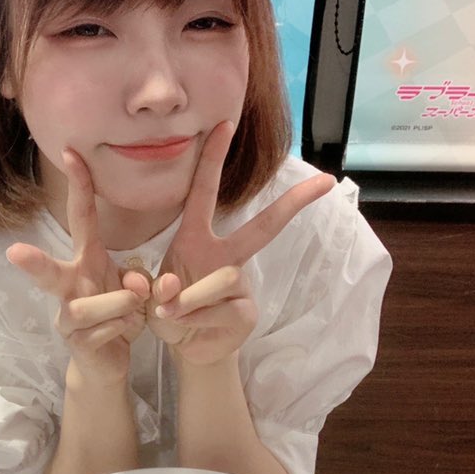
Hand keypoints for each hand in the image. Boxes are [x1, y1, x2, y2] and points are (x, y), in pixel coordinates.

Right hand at [7, 149, 149, 383]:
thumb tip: (138, 285)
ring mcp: (68, 317)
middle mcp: (70, 284)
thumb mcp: (136, 289)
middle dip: (33, 262)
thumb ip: (140, 280)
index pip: (81, 217)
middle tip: (14, 253)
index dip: (78, 185)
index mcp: (86, 260)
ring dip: (118, 304)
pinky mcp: (75, 344)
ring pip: (86, 307)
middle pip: (48, 271)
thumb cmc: (118, 312)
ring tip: (136, 307)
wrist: (107, 361)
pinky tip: (127, 332)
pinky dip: (123, 329)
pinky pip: (102, 332)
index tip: (72, 152)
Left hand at [147, 121, 335, 365]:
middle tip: (325, 181)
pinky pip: (216, 313)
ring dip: (185, 301)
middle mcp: (223, 256)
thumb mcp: (149, 296)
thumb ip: (156, 289)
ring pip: (220, 281)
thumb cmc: (168, 310)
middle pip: (262, 228)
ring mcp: (239, 284)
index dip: (213, 158)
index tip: (226, 124)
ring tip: (167, 313)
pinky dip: (191, 322)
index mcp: (195, 239)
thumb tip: (170, 290)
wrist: (186, 349)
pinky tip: (182, 328)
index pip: (204, 192)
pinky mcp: (246, 313)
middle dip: (293, 205)